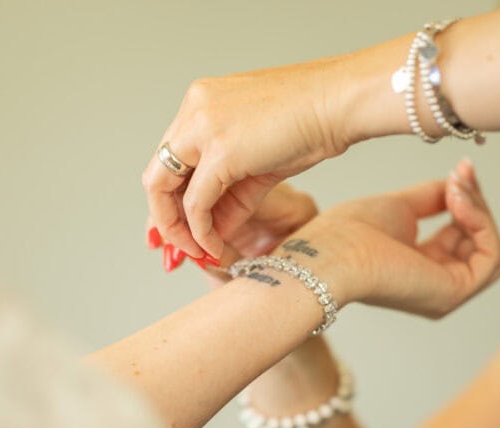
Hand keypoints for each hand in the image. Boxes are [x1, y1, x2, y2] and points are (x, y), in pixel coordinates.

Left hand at [141, 58, 347, 260]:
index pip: (170, 158)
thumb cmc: (315, 122)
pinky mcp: (219, 152)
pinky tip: (213, 247)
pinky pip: (196, 203)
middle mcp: (194, 110)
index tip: (182, 228)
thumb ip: (231, 190)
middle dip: (166, 217)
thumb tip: (212, 228)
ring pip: (163, 188)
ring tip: (198, 253)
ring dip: (178, 229)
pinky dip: (200, 231)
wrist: (342, 102)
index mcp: (202, 102)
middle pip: (158, 173)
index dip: (171, 198)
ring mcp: (203, 128)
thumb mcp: (260, 159)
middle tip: (181, 248)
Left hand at [286, 160, 499, 319]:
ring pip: (491, 250)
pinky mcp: (456, 293)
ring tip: (456, 189)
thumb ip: (436, 197)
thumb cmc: (351, 233)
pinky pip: (493, 256)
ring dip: (480, 212)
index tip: (460, 170)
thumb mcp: (403, 207)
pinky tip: (458, 203)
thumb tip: (462, 180)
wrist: (335, 251)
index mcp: (422, 270)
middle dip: (475, 202)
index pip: (463, 237)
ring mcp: (449, 294)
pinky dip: (482, 224)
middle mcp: (438, 287)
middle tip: (460, 174)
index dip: (466, 202)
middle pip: (481, 243)